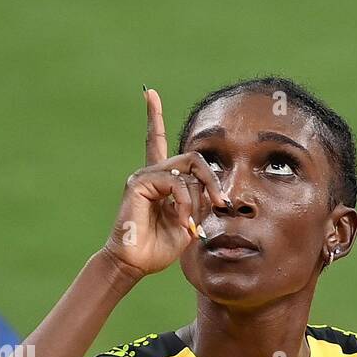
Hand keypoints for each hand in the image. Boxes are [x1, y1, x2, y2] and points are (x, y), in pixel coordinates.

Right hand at [103, 87, 229, 277]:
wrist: (134, 264)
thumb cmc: (158, 248)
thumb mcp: (189, 222)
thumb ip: (200, 202)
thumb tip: (213, 191)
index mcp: (161, 181)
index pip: (157, 141)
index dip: (154, 118)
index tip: (149, 93)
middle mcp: (151, 173)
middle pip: (194, 158)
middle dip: (213, 180)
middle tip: (221, 204)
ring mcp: (143, 176)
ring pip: (189, 171)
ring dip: (199, 197)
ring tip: (192, 223)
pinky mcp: (138, 183)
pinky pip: (175, 183)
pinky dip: (184, 203)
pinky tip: (181, 220)